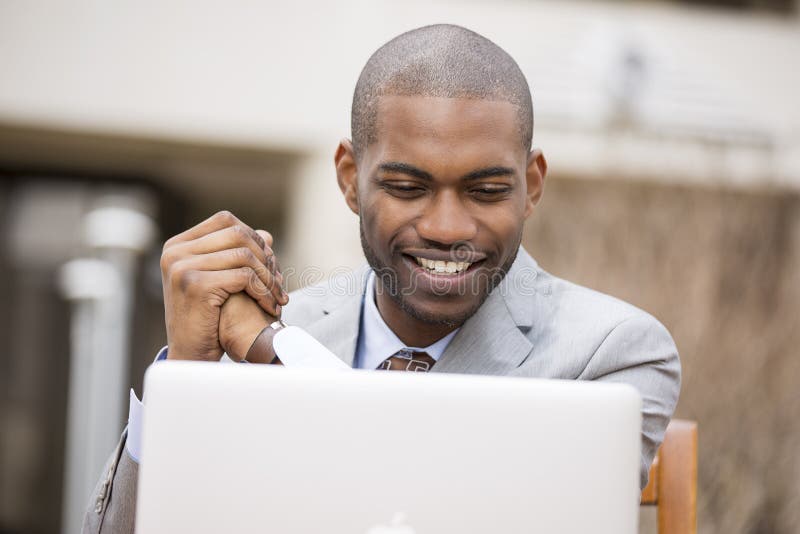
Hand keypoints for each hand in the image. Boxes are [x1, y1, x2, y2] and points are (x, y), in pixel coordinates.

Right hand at [160, 211, 287, 360]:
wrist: (191, 355)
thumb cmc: (209, 319)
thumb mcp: (222, 282)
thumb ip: (238, 257)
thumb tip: (267, 235)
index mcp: (177, 246)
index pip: (225, 220)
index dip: (253, 237)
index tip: (269, 261)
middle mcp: (175, 252)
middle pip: (237, 234)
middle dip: (265, 257)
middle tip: (279, 281)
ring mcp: (182, 267)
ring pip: (244, 256)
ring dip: (269, 278)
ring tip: (278, 297)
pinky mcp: (195, 285)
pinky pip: (244, 277)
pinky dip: (264, 292)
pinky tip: (270, 307)